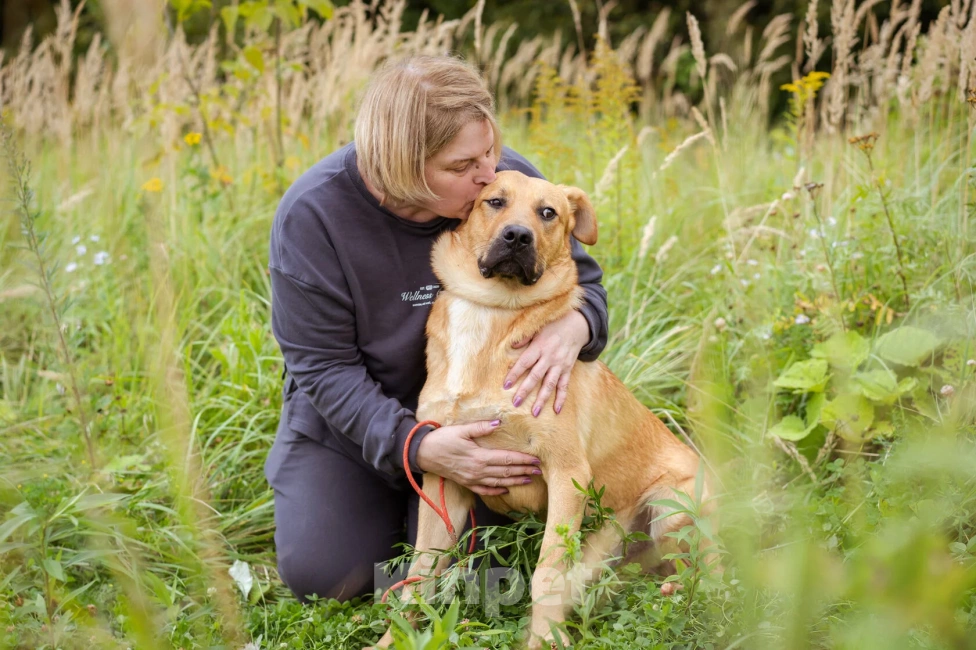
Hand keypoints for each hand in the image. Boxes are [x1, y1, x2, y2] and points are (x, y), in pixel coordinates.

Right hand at [415, 420, 541, 495]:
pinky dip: (497, 491)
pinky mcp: (466, 483)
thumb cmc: (442, 439)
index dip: (522, 460)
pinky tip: (506, 490)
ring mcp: (472, 479)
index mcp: (479, 457)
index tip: (535, 459)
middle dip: (524, 471)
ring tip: (529, 479)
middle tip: (539, 470)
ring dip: (515, 481)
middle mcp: (478, 471)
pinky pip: (485, 490)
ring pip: (499, 483)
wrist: (423, 453)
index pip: (506, 459)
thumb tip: (498, 423)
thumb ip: (480, 427)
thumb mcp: (460, 429)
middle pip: (506, 472)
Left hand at [503, 310, 589, 416]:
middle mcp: (549, 357)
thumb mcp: (538, 328)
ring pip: (549, 384)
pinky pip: (564, 386)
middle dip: (525, 391)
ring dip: (542, 399)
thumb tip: (511, 346)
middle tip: (515, 403)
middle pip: (536, 376)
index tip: (505, 385)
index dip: (514, 374)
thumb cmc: (553, 326)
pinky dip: (561, 398)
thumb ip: (525, 338)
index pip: (524, 363)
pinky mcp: (568, 369)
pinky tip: (557, 410)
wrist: (577, 325)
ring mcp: (560, 365)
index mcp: (539, 347)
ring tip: (534, 412)